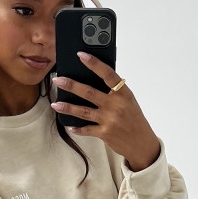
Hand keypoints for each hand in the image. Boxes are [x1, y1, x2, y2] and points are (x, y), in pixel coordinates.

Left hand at [50, 52, 160, 169]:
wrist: (142, 143)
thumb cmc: (135, 119)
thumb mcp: (129, 101)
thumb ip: (115, 91)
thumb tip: (98, 79)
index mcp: (123, 93)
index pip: (107, 74)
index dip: (94, 63)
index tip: (81, 55)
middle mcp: (115, 105)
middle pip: (89, 93)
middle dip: (71, 85)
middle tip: (58, 79)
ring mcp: (109, 120)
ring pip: (84, 111)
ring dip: (68, 107)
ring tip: (55, 104)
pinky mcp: (104, 134)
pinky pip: (87, 129)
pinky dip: (78, 129)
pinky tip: (69, 126)